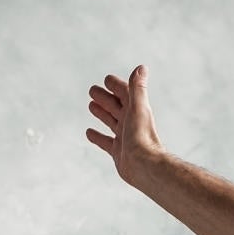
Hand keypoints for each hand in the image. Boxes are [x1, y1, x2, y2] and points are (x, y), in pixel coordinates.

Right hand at [87, 66, 164, 183]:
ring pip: (110, 121)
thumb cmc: (142, 137)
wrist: (144, 167)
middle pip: (115, 106)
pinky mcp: (118, 152)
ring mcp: (124, 137)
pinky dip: (97, 137)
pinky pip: (105, 142)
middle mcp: (130, 123)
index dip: (116, 85)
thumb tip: (141, 67)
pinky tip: (89, 132)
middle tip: (92, 91)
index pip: (125, 93)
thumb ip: (137, 88)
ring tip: (91, 105)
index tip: (107, 80)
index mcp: (135, 110)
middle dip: (105, 98)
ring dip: (101, 113)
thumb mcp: (138, 108)